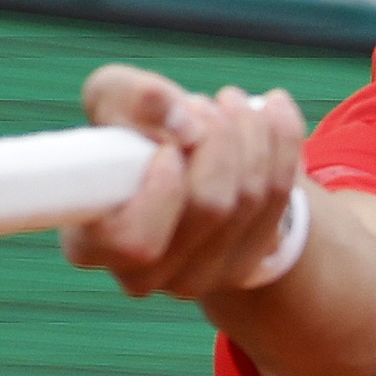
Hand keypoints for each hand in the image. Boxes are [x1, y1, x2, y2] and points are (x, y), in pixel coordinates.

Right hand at [61, 67, 309, 302]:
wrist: (179, 158)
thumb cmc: (131, 130)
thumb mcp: (113, 97)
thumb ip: (130, 97)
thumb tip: (181, 120)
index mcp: (94, 243)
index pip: (133, 240)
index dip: (162, 189)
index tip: (169, 146)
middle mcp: (144, 275)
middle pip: (208, 207)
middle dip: (217, 138)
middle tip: (204, 103)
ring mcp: (198, 278)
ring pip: (248, 200)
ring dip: (249, 133)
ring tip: (230, 102)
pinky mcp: (244, 265)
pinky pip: (280, 199)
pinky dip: (282, 143)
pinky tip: (274, 110)